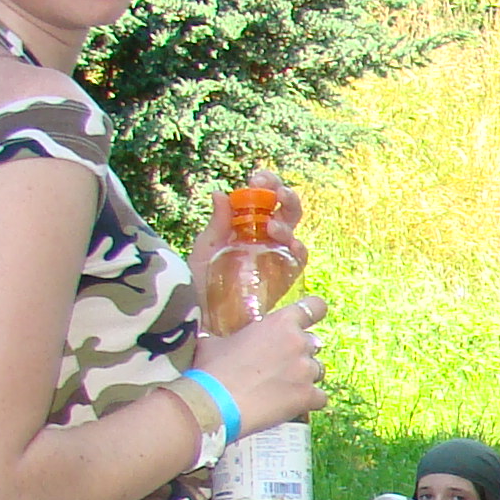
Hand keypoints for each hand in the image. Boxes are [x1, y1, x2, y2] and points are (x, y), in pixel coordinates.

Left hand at [188, 179, 305, 289]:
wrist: (204, 320)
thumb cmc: (201, 284)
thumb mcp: (204, 250)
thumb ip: (216, 224)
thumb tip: (221, 193)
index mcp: (246, 226)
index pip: (262, 198)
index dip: (265, 185)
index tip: (257, 178)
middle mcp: (265, 237)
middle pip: (284, 209)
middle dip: (283, 195)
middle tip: (274, 191)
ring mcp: (276, 256)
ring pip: (294, 230)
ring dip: (288, 222)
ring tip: (272, 224)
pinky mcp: (284, 276)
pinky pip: (298, 259)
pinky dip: (298, 248)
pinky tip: (289, 244)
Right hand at [193, 293, 328, 430]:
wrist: (215, 404)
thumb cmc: (212, 370)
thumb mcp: (214, 342)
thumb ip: (228, 338)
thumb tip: (211, 339)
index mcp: (280, 323)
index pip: (314, 307)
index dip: (315, 311)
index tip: (310, 319)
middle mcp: (299, 343)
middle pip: (313, 344)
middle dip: (300, 354)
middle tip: (278, 366)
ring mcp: (306, 370)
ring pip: (318, 371)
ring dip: (304, 377)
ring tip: (281, 388)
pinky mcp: (307, 396)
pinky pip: (320, 398)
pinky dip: (309, 401)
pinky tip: (292, 405)